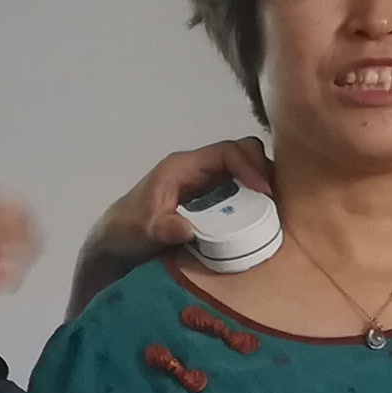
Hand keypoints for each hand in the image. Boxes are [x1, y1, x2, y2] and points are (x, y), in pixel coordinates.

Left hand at [70, 136, 277, 308]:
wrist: (115, 241)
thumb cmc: (127, 229)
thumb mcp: (145, 231)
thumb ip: (165, 228)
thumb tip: (188, 229)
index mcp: (183, 166)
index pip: (227, 151)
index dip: (250, 166)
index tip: (264, 191)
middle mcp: (197, 169)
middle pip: (242, 154)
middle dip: (262, 171)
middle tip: (276, 201)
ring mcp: (205, 183)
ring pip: (244, 171)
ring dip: (261, 186)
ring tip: (274, 210)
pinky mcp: (209, 199)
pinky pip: (239, 190)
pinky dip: (253, 200)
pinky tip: (260, 219)